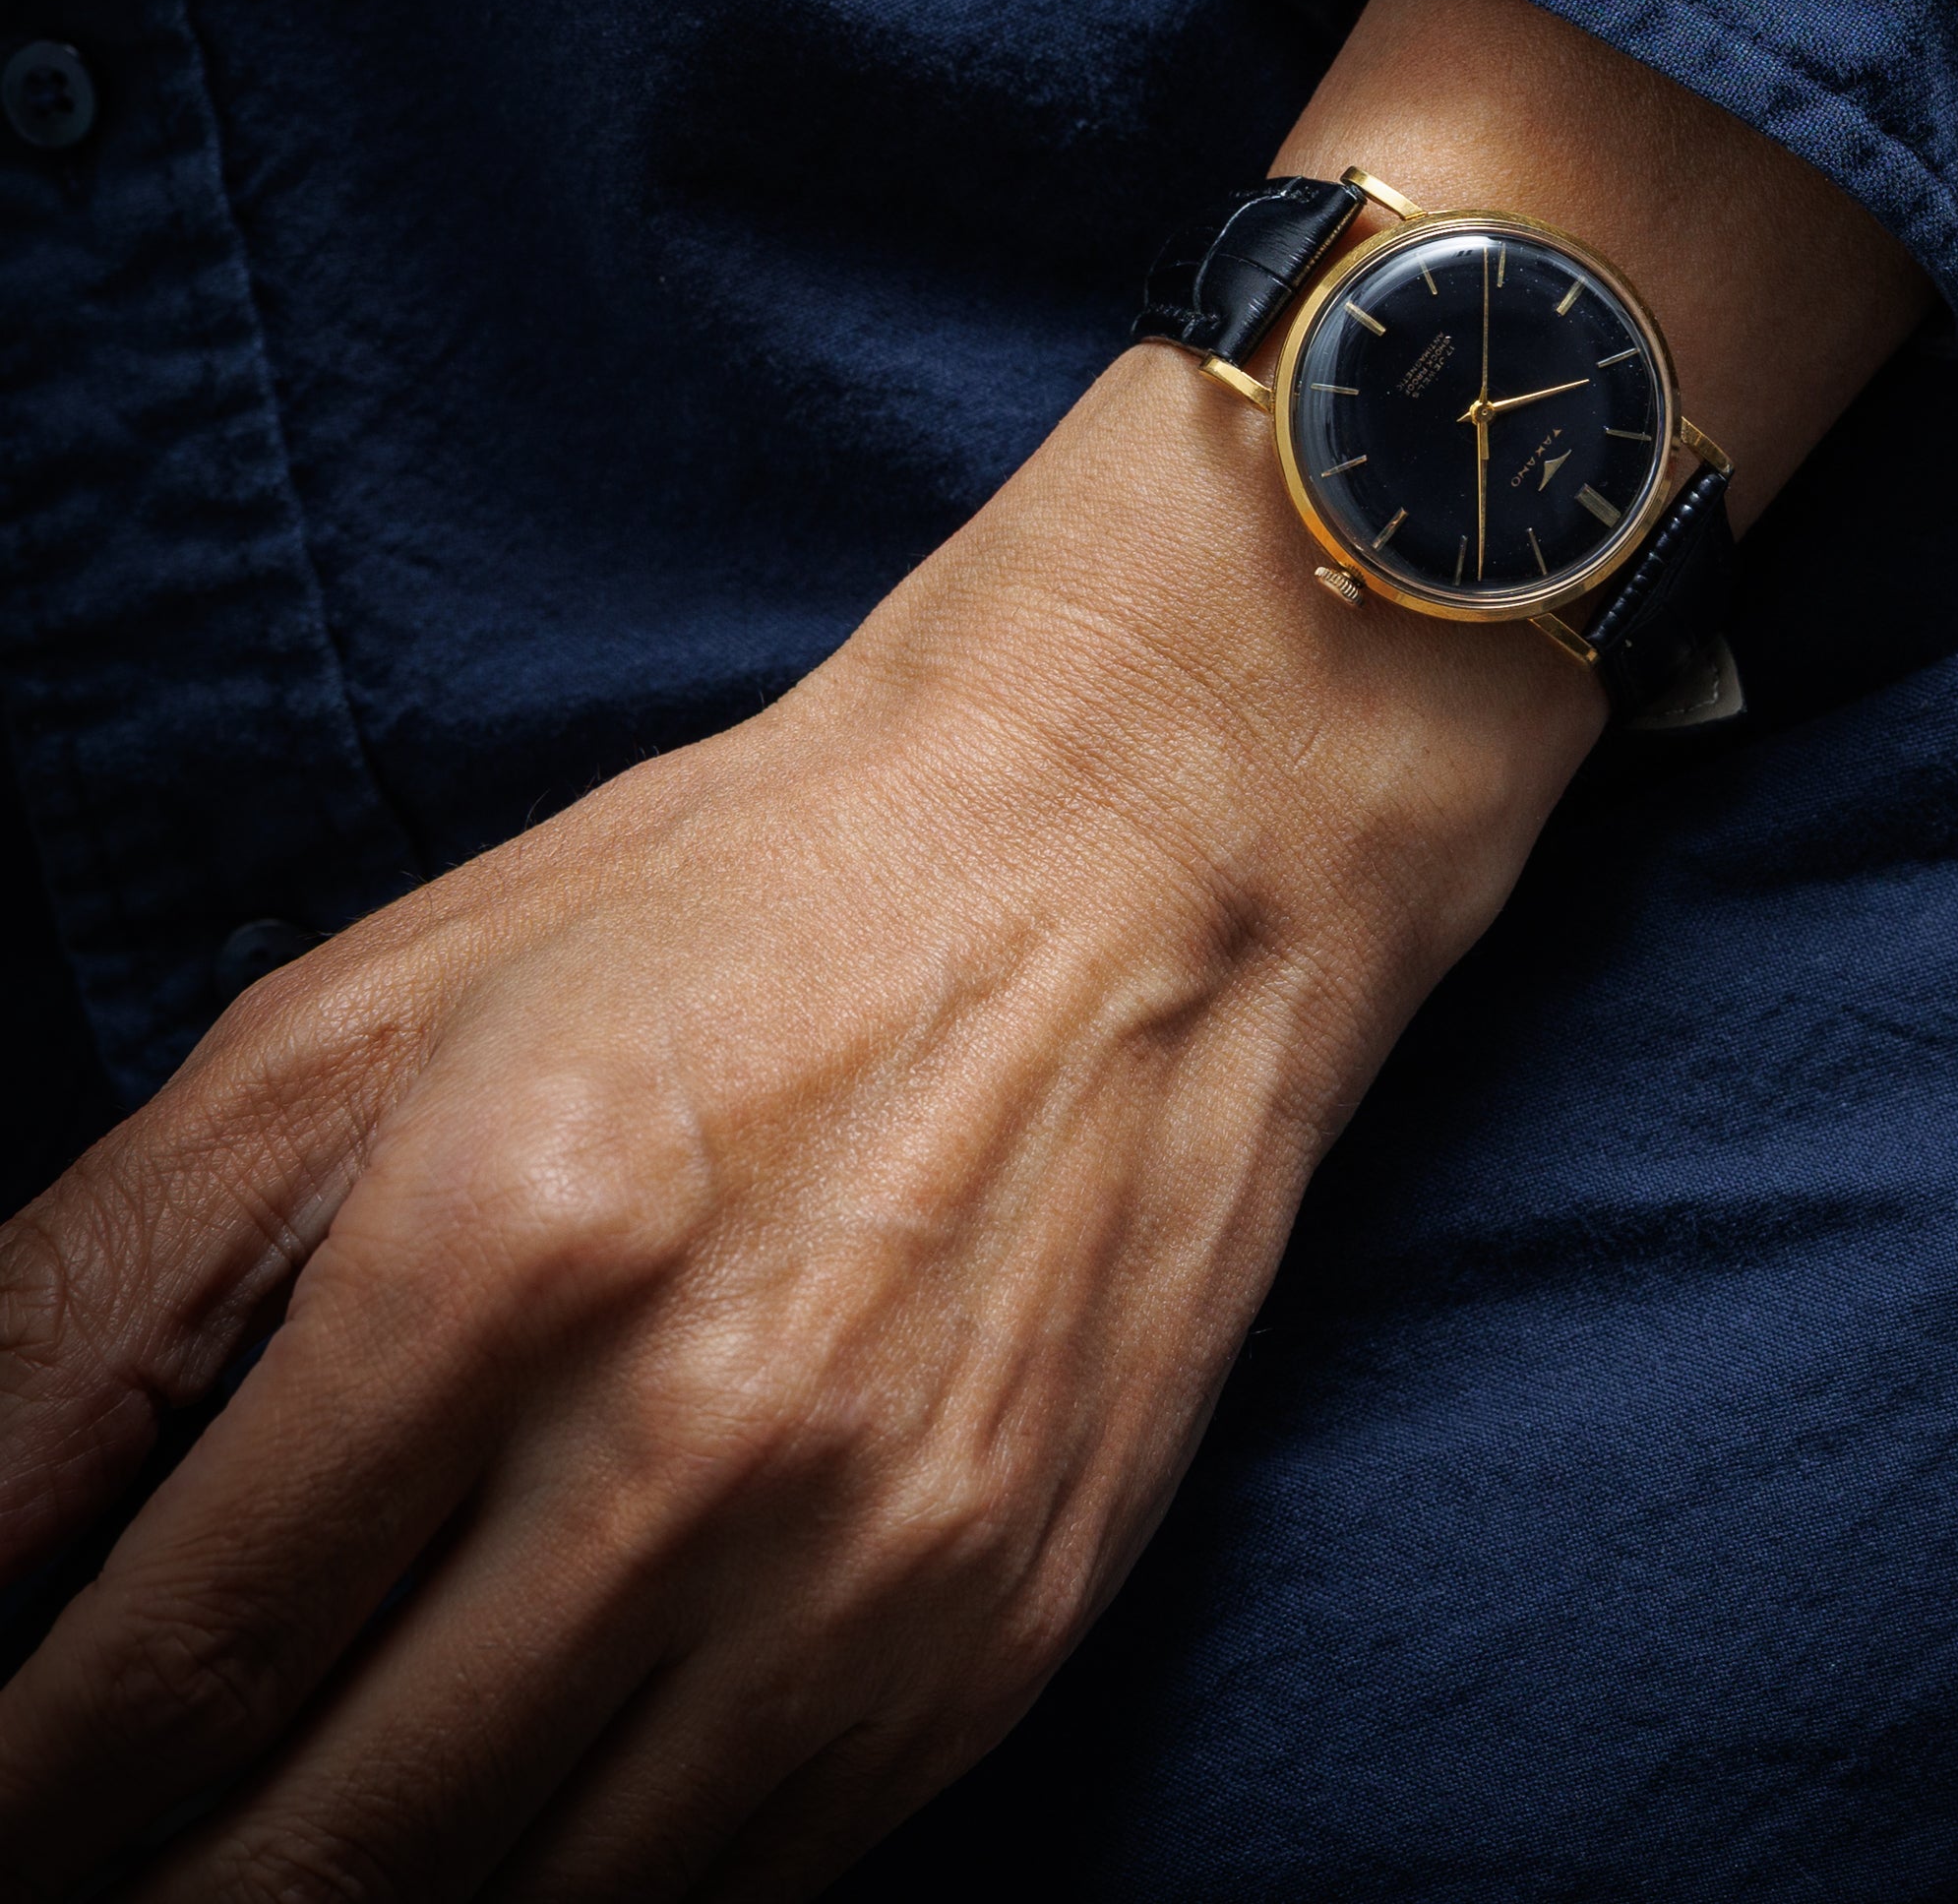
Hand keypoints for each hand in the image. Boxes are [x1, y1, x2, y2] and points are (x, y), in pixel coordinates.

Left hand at [0, 0, 1927, 1901]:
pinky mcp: (1001, 1631)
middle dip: (147, 1903)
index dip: (15, 1797)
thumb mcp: (360, 1020)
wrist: (1137, 865)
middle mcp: (706, 1445)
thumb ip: (85, 1303)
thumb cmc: (732, 905)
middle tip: (89, 1867)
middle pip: (319, 1864)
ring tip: (276, 1853)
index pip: (155, 1676)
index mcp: (508, 1245)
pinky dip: (579, 1894)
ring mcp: (881, 1568)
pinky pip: (737, 1894)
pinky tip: (509, 1814)